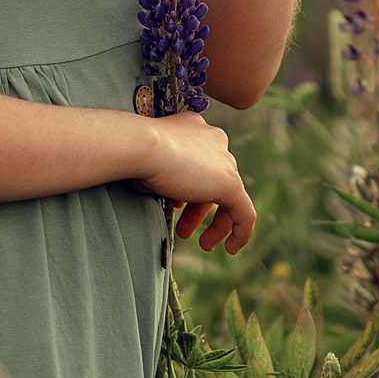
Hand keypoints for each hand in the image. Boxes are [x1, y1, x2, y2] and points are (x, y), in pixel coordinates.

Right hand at [126, 109, 257, 254]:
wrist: (141, 146)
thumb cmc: (134, 154)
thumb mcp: (149, 161)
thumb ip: (163, 172)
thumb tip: (163, 191)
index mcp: (195, 129)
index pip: (200, 162)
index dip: (188, 189)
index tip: (176, 206)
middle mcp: (214, 140)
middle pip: (214, 179)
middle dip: (199, 209)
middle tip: (184, 230)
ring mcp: (225, 161)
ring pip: (229, 196)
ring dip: (216, 223)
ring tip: (202, 243)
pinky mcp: (230, 183)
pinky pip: (244, 213)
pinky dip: (241, 232)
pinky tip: (231, 248)